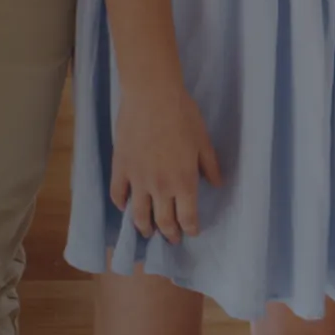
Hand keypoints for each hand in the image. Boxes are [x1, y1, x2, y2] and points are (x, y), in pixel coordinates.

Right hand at [107, 83, 222, 243]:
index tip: (192, 232)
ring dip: (144, 228)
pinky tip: (125, 207)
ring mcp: (137, 179)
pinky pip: (118, 194)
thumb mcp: (204, 142)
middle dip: (169, 234)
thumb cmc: (183, 115)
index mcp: (184, 182)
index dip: (190, 229)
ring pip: (139, 215)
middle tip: (171, 239)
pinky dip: (121, 204)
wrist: (152, 95)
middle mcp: (160, 187)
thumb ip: (210, 167)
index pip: (187, 218)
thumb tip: (216, 184)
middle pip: (164, 222)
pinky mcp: (120, 167)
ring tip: (146, 232)